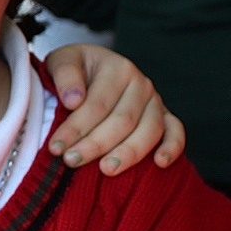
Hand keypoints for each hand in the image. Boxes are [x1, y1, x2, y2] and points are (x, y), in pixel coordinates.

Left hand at [44, 43, 184, 175]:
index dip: (75, 128)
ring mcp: (155, 100)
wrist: (90, 68)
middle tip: (72, 161)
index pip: (96, 104)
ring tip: (107, 170)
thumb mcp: (61, 61)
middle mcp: (141, 83)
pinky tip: (160, 164)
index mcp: (117, 67)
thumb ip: (64, 75)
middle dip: (95, 144)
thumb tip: (73, 100)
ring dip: (128, 153)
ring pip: (148, 130)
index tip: (56, 148)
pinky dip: (172, 148)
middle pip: (121, 120)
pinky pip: (175, 132)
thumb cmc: (74, 70)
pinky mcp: (165, 116)